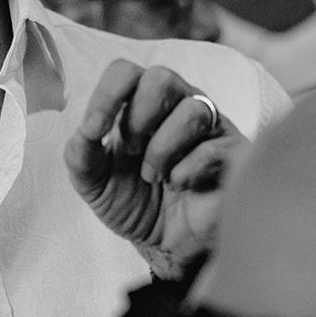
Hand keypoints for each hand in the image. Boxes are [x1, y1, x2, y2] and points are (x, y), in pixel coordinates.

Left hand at [64, 61, 246, 276]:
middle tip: (131, 151)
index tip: (94, 130)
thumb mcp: (94, 183)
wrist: (165, 245)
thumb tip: (86, 130)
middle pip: (161, 77)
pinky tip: (180, 186)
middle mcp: (178, 105)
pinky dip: (186, 172)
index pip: (124, 71)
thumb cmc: (133, 203)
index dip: (107, 95)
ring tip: (155, 177)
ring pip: (192, 110)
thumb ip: (80, 154)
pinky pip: (213, 148)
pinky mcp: (234, 154)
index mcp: (140, 103)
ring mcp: (210, 127)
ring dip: (162, 150)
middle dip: (137, 118)